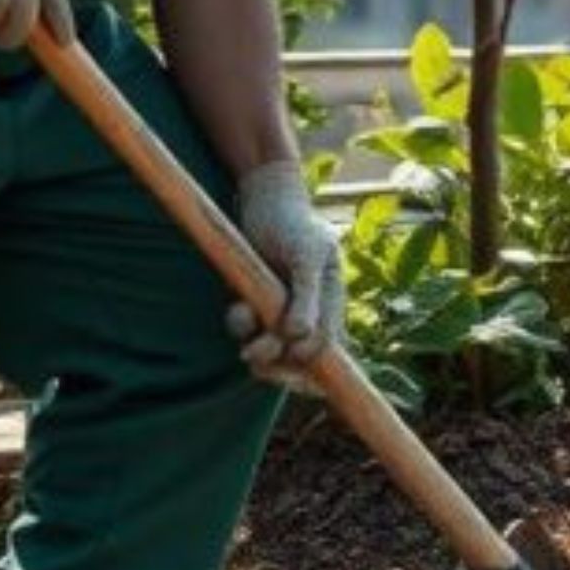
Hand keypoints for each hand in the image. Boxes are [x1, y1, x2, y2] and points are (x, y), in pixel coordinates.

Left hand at [227, 161, 345, 384]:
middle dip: (278, 366)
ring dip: (255, 345)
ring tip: (242, 319)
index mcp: (332, 303)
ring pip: (271, 348)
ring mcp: (281, 309)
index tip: (292, 371)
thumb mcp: (307, 256)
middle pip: (299, 360)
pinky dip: (241, 325)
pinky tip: (237, 308)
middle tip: (255, 359)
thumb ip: (308, 297)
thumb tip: (301, 337)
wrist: (265, 197)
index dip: (313, 371)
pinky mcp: (256, 302)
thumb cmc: (293, 223)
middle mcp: (310, 312)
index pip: (330, 351)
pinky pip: (249, 329)